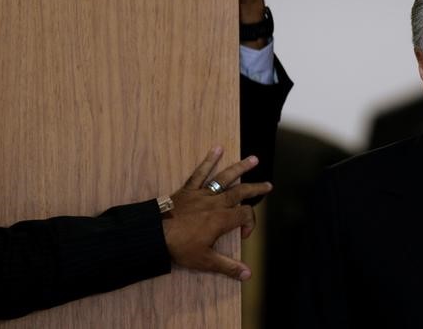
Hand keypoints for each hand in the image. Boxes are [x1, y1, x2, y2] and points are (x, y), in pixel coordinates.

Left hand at [162, 146, 271, 279]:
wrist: (154, 234)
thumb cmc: (180, 247)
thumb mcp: (205, 261)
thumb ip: (228, 266)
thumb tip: (247, 274)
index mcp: (222, 219)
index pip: (245, 215)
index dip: (250, 224)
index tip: (243, 235)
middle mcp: (216, 203)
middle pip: (241, 192)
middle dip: (256, 189)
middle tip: (268, 185)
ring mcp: (202, 193)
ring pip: (225, 178)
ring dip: (241, 168)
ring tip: (254, 159)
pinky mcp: (189, 189)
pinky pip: (200, 172)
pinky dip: (209, 160)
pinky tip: (217, 148)